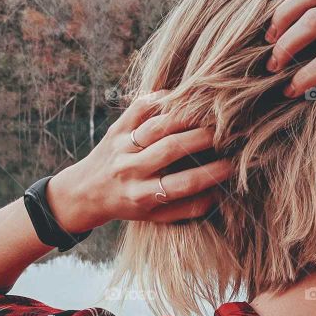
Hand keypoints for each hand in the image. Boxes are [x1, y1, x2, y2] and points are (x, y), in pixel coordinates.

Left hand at [47, 96, 234, 231]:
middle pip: (171, 148)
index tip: (232, 165)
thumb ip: (187, 209)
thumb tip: (219, 194)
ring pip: (157, 125)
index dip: (211, 173)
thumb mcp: (155, 217)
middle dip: (203, 138)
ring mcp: (121, 146)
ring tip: (209, 114)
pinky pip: (139, 108)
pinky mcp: (116, 127)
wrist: (84, 192)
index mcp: (142, 196)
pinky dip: (161, 99)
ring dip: (187, 116)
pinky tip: (181, 98)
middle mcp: (130, 170)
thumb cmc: (129, 205)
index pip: (183, 183)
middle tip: (225, 133)